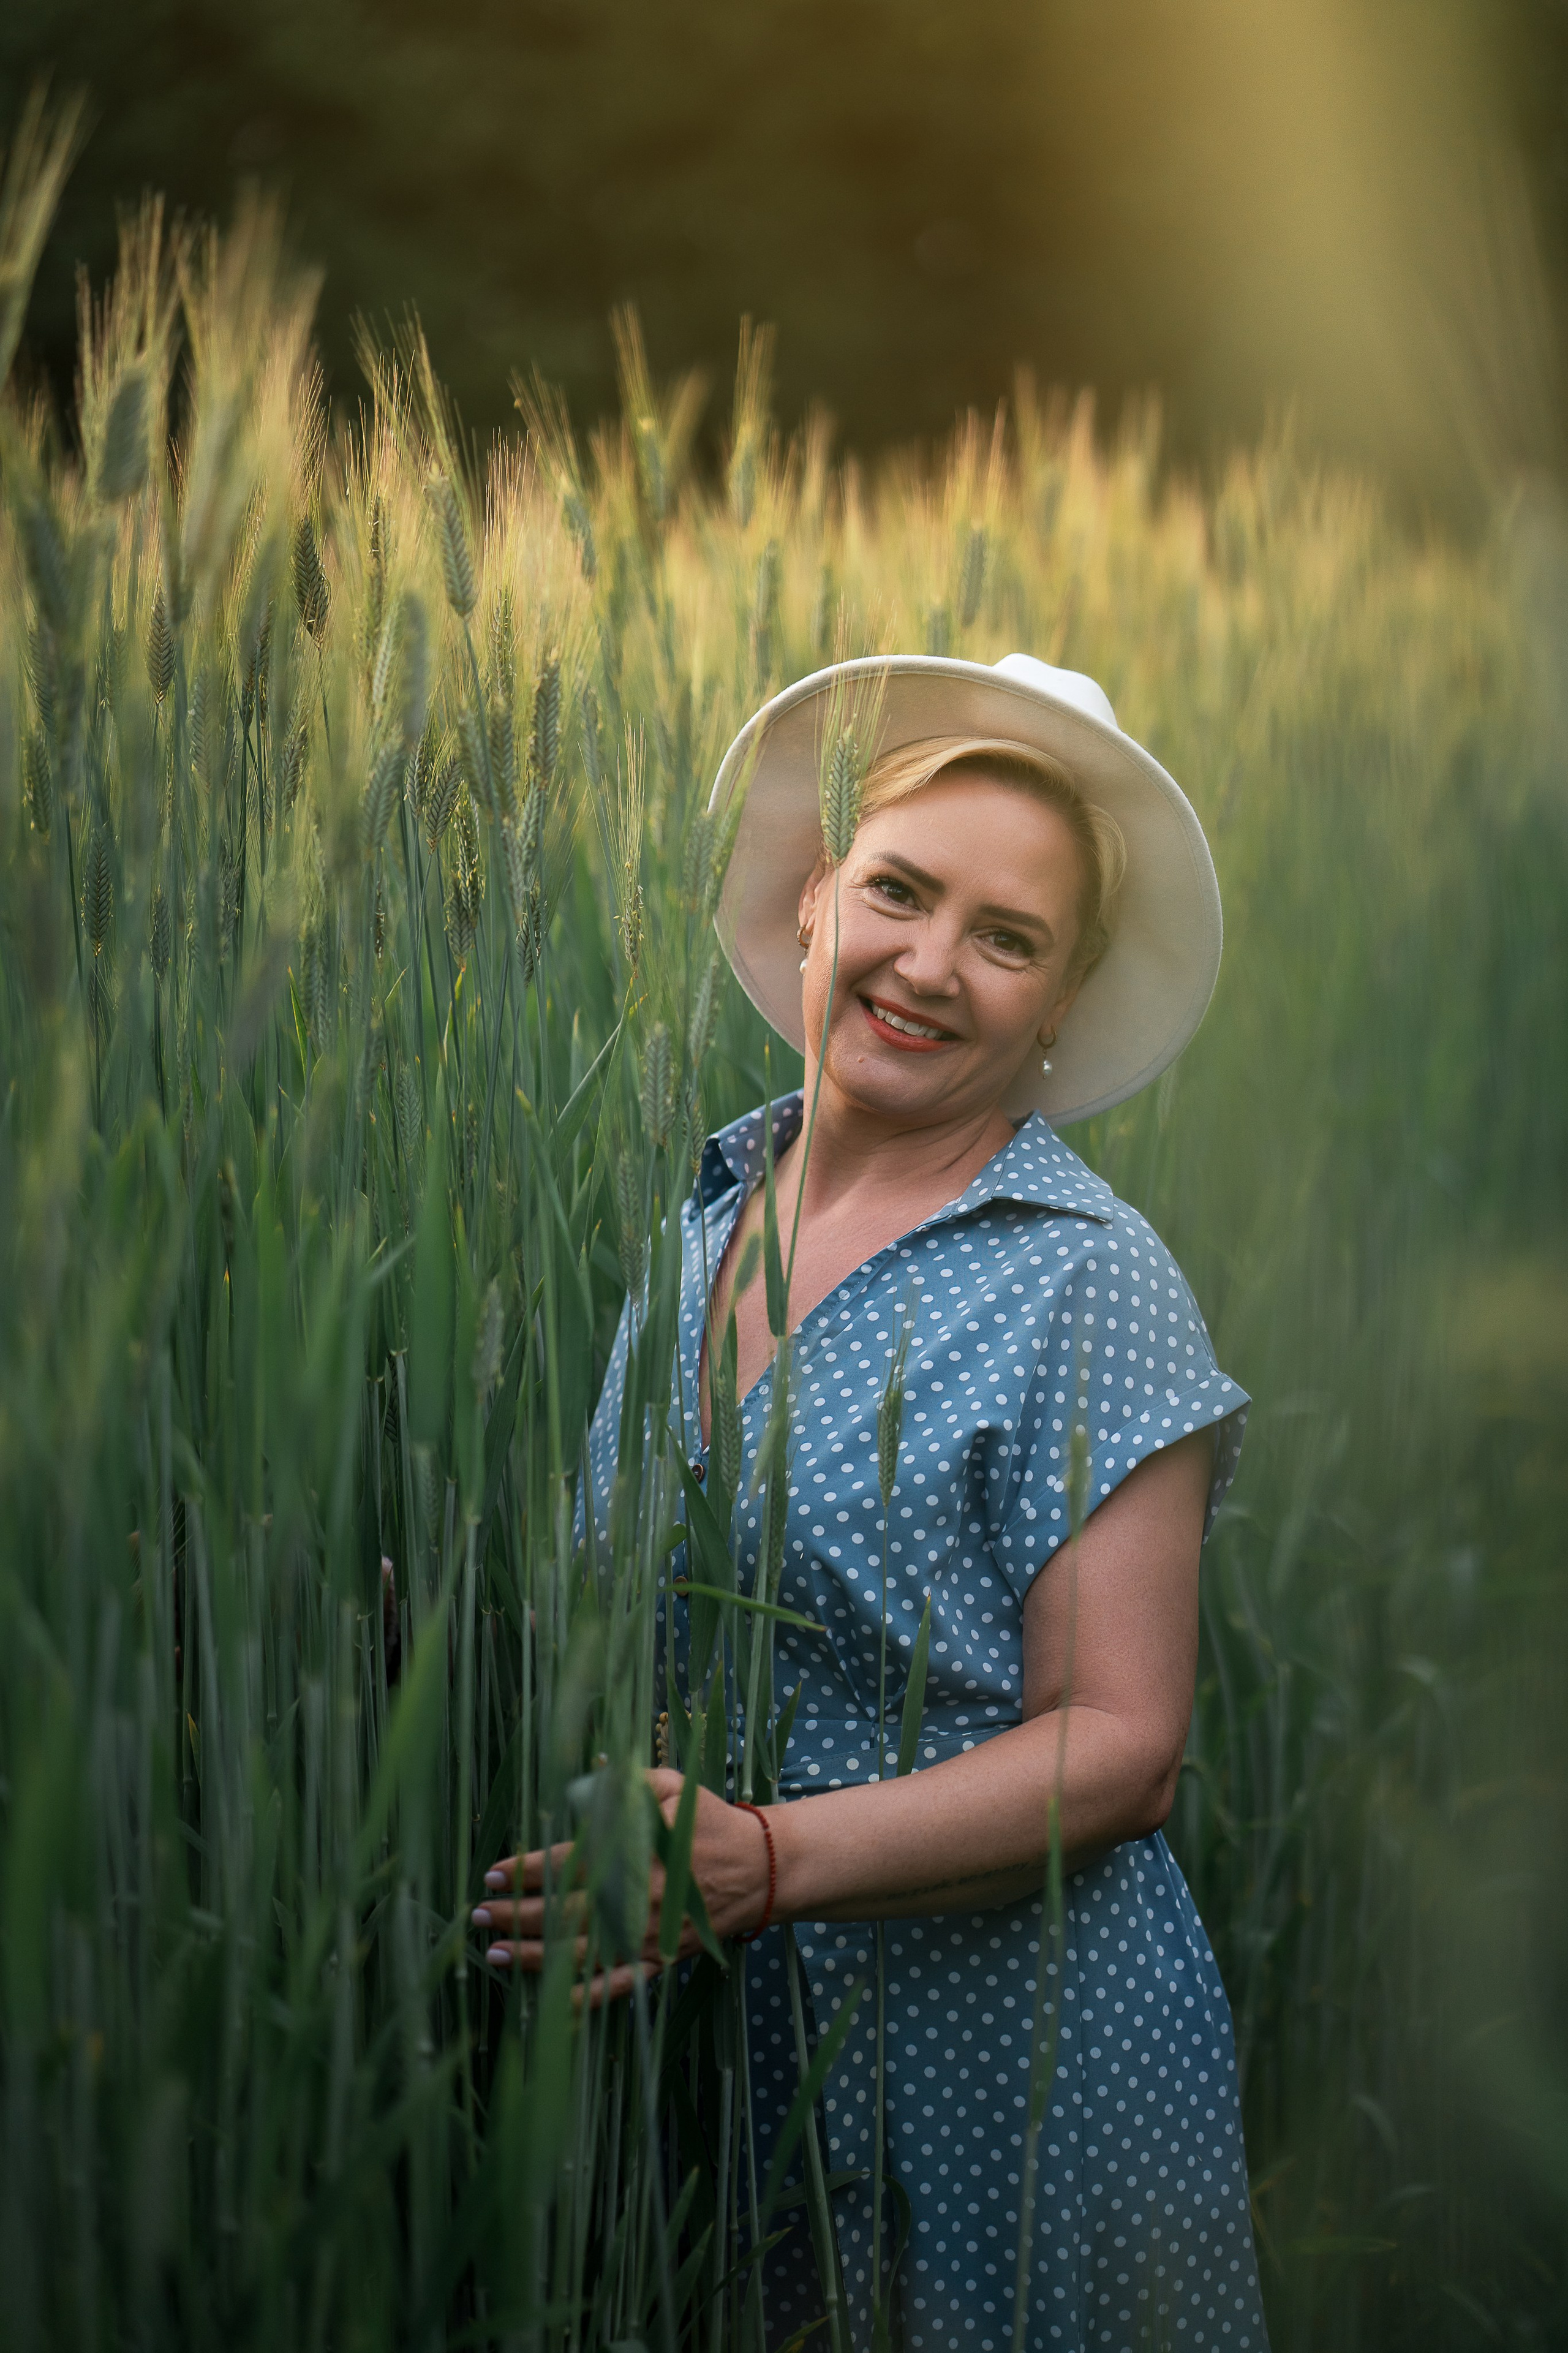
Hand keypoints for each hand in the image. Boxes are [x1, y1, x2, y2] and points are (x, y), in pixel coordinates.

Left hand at [472, 1769, 774, 2004]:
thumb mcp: (673, 1788)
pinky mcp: (660, 1959)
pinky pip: (618, 1986)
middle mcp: (639, 1900)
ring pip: (583, 1955)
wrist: (761, 1869)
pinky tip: (549, 2004)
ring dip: (535, 1957)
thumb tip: (584, 1774)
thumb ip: (627, 1783)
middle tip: (479, 1914)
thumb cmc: (710, 1822)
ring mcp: (649, 1936)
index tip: (494, 1871)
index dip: (529, 1870)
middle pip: (566, 1914)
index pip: (571, 1864)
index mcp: (638, 1854)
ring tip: (494, 1954)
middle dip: (517, 1915)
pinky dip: (584, 2000)